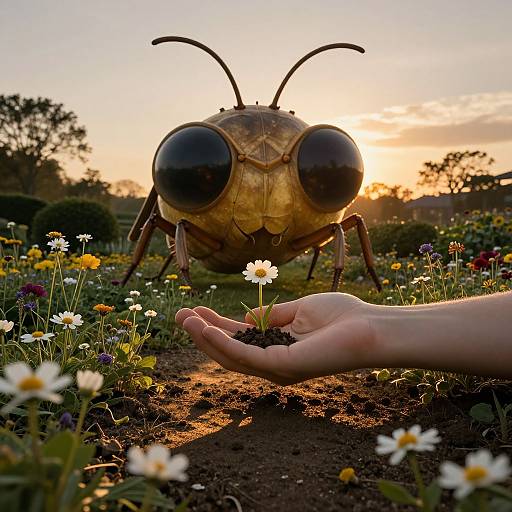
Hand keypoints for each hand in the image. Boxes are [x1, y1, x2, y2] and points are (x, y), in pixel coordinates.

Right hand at [175, 293, 377, 384]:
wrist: (370, 326)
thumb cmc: (342, 317)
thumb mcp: (299, 310)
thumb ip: (272, 316)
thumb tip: (246, 317)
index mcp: (277, 349)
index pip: (238, 339)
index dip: (215, 326)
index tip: (195, 309)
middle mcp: (273, 363)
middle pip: (228, 351)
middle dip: (202, 334)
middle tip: (178, 315)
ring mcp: (277, 368)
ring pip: (230, 357)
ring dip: (204, 339)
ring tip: (184, 319)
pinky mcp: (282, 367)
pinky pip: (245, 356)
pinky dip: (222, 344)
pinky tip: (203, 329)